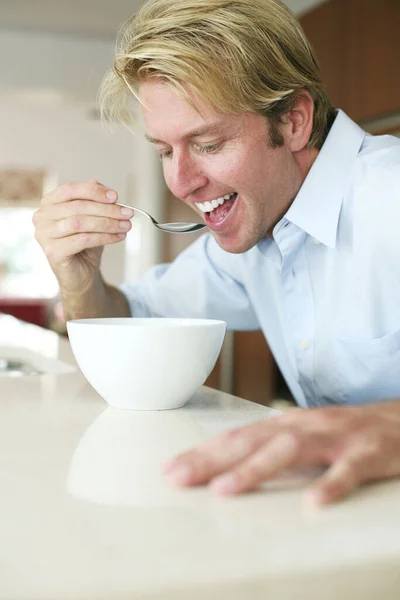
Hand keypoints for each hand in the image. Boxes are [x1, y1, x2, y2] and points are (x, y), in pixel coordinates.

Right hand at [33, 180, 133, 293]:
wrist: (82, 273)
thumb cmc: (86, 244)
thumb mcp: (93, 218)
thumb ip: (96, 202)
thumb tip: (109, 193)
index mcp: (49, 203)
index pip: (71, 189)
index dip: (94, 191)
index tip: (115, 197)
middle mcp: (42, 217)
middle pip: (78, 207)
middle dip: (106, 209)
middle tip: (127, 213)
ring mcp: (44, 234)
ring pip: (80, 223)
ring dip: (107, 223)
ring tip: (125, 226)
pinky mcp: (52, 251)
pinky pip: (82, 240)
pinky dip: (104, 237)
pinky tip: (118, 237)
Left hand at [162, 400, 399, 505]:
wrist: (397, 419)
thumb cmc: (341, 432)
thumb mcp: (300, 435)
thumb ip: (267, 448)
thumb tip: (224, 465)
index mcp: (285, 423)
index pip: (236, 437)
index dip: (202, 452)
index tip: (170, 469)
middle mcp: (303, 425)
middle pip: (252, 441)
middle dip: (213, 460)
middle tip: (179, 479)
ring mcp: (334, 437)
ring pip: (291, 450)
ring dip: (256, 469)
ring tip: (225, 490)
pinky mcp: (366, 452)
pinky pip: (348, 469)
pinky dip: (331, 484)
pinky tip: (314, 502)